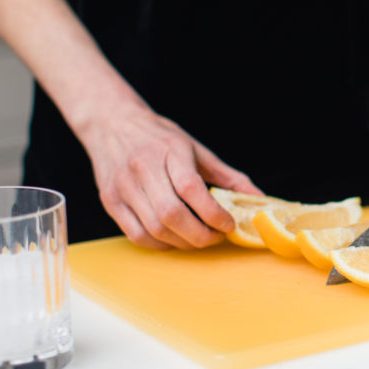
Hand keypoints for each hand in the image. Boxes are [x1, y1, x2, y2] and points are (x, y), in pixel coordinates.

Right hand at [78, 106, 262, 249]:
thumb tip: (259, 198)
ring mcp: (123, 187)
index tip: (229, 224)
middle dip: (200, 235)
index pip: (191, 188)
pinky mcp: (110, 201)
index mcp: (170, 151)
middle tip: (217, 237)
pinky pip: (136, 235)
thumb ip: (228, 176)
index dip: (213, 213)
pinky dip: (160, 244)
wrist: (112, 124)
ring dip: (183, 242)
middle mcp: (143, 168)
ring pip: (154, 229)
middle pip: (172, 214)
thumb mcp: (197, 149)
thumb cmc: (160, 138)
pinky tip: (175, 239)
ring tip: (200, 238)